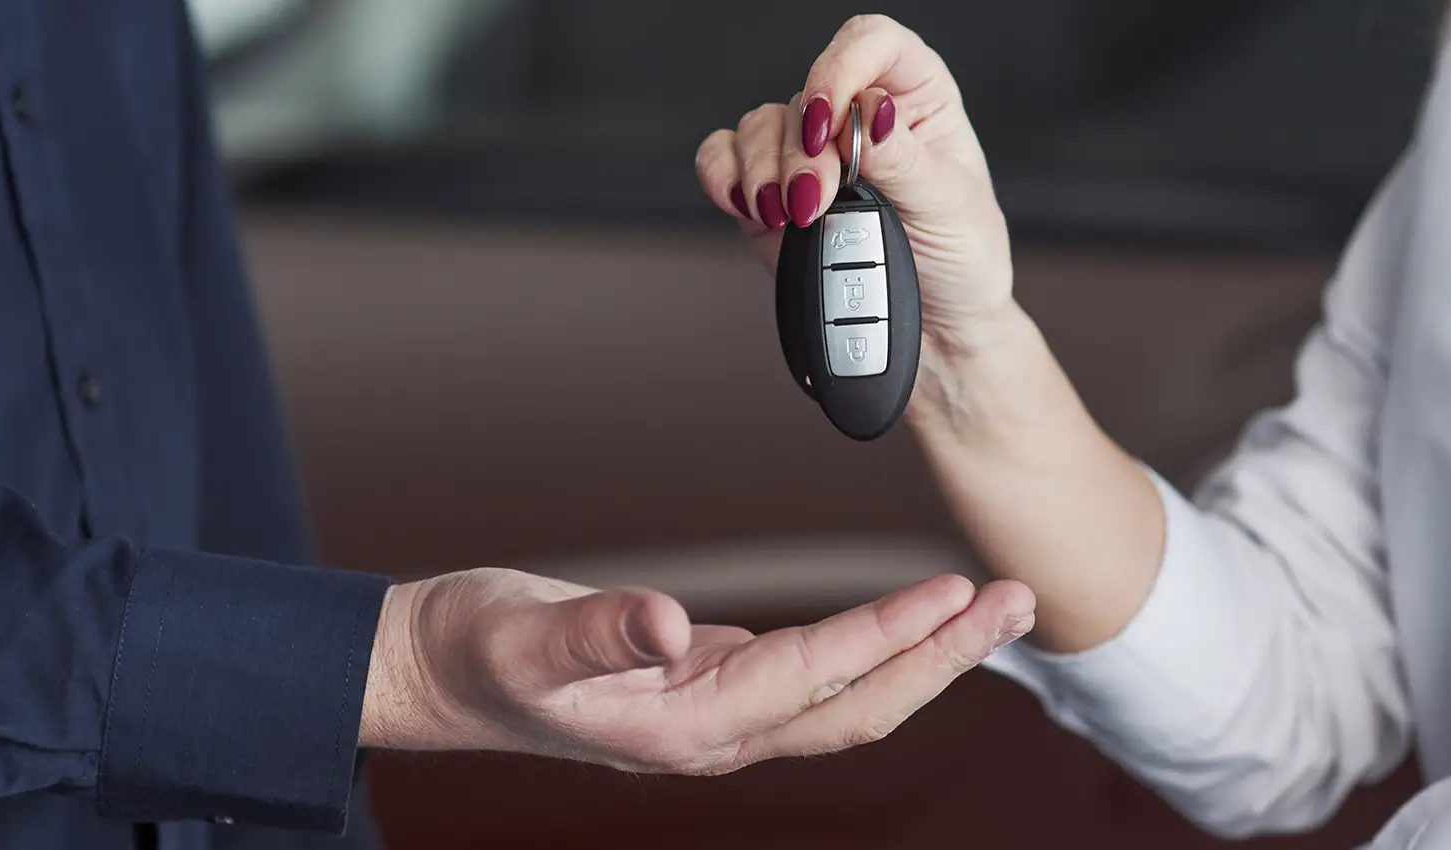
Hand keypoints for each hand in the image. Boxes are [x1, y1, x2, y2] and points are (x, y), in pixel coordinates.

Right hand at [359, 567, 1033, 773]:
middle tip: (1018, 601)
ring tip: (989, 608)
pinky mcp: (711, 688)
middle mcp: (714, 733)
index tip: (953, 593)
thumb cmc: (471, 653)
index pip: (810, 680)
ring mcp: (718, 717)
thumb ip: (597, 633)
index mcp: (679, 728)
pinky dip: (871, 650)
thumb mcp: (521, 637)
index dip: (885, 638)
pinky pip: (815, 679)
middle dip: (944, 657)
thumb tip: (670, 628)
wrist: (432, 673)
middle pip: (857, 707)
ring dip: (922, 654)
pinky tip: (903, 620)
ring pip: (845, 698)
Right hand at [693, 14, 1016, 354]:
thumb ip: (904, 158)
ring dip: (765, 172)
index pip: (873, 44)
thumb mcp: (950, 206)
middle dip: (802, 149)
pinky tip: (748, 207)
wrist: (936, 327)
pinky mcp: (772, 190)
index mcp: (915, 97)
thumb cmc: (960, 258)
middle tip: (817, 201)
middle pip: (804, 91)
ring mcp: (810, 151)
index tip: (828, 122)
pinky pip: (724, 156)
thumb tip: (869, 111)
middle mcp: (856, 114)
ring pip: (760, 125)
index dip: (842, 70)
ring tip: (793, 219)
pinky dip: (724, 177)